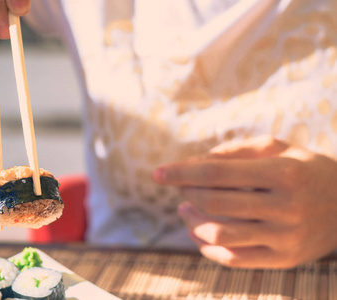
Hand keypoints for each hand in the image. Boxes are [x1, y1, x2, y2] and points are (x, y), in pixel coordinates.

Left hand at [153, 136, 336, 268]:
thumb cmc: (304, 170)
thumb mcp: (279, 148)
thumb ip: (236, 150)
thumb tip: (195, 162)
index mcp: (284, 174)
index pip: (217, 173)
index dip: (182, 172)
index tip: (157, 173)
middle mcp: (286, 207)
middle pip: (214, 202)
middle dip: (186, 193)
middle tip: (179, 187)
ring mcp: (285, 238)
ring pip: (220, 235)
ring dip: (191, 221)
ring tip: (184, 208)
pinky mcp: (283, 260)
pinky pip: (233, 259)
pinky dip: (207, 247)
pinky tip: (198, 232)